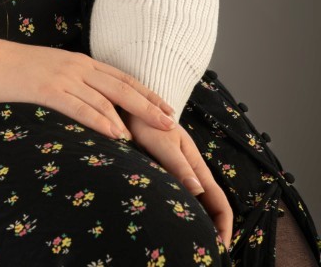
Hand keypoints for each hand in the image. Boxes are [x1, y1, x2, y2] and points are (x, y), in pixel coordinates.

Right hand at [0, 39, 176, 138]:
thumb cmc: (19, 70)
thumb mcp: (54, 72)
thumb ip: (77, 84)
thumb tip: (98, 104)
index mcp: (80, 62)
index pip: (122, 78)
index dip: (147, 93)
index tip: (168, 109)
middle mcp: (77, 67)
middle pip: (122, 87)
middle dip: (149, 106)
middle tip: (171, 124)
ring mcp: (63, 78)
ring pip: (105, 98)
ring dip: (130, 118)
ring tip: (150, 136)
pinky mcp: (47, 90)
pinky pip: (80, 106)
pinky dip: (101, 120)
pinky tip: (115, 133)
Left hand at [122, 110, 233, 250]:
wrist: (132, 106)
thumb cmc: (146, 123)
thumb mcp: (162, 145)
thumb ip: (179, 167)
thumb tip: (199, 192)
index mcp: (197, 167)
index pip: (220, 203)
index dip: (225, 228)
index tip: (221, 250)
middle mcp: (193, 172)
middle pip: (212, 208)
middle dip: (215, 232)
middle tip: (207, 255)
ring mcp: (181, 173)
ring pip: (199, 204)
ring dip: (202, 225)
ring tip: (194, 246)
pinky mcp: (168, 172)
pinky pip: (183, 198)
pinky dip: (187, 214)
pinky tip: (177, 225)